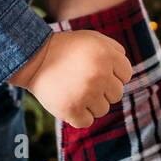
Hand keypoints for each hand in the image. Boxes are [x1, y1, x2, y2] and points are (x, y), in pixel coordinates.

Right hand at [7, 29, 132, 128]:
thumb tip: (126, 72)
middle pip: (116, 94)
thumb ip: (114, 50)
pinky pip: (87, 122)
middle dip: (103, 90)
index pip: (126, 75)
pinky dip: (78, 116)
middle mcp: (100, 75)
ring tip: (75, 90)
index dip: (113, 74)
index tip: (98, 71)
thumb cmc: (66, 48)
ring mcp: (86, 94)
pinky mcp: (72, 110)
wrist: (33, 58)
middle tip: (84, 81)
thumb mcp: (93, 39)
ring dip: (91, 103)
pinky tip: (69, 101)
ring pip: (103, 110)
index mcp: (107, 56)